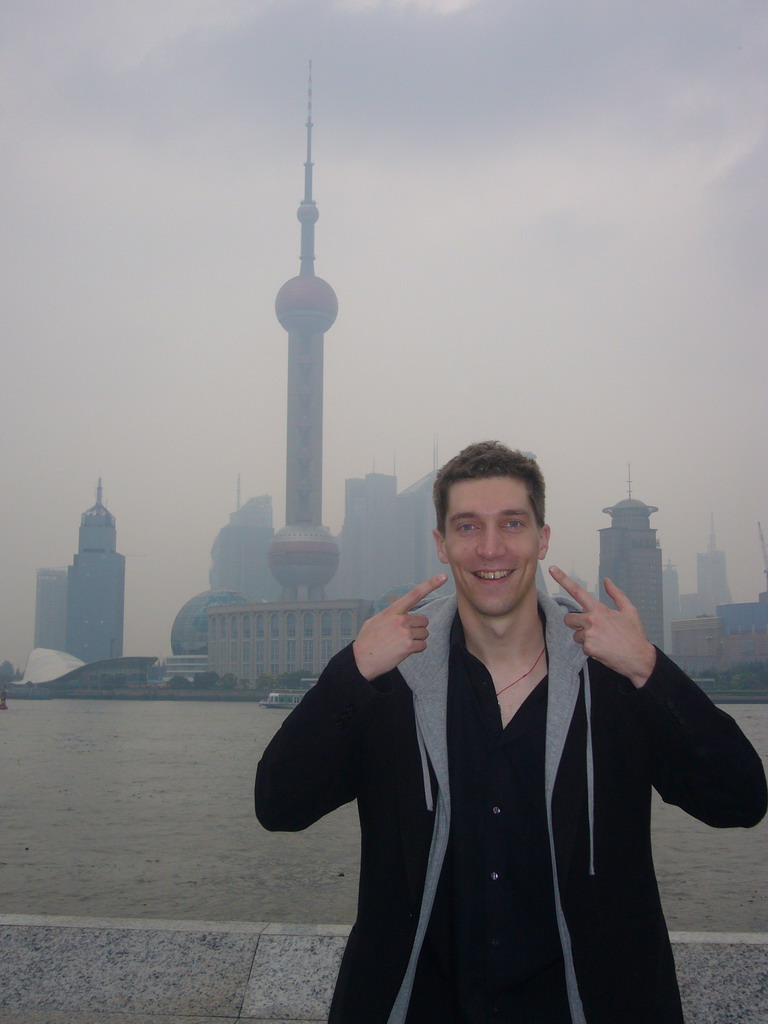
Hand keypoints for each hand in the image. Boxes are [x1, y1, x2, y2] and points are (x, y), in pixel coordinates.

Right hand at [352, 574, 447, 680]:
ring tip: (402, 643)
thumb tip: (397, 612)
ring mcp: (405, 633)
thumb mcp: (374, 620)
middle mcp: (401, 620)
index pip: (414, 594)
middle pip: (424, 620)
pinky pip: (423, 645)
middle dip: (418, 627)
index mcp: (392, 611)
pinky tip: (404, 650)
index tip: (443, 576)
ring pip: (424, 633)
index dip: (430, 584)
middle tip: (404, 635)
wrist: (362, 659)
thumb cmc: (367, 640)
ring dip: (417, 639)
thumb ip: (389, 614)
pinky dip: (417, 648)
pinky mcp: (408, 646)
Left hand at [548, 566, 656, 687]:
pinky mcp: (588, 649)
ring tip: (602, 640)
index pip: (577, 591)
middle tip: (591, 628)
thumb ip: (616, 594)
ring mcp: (588, 635)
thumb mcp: (629, 611)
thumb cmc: (634, 635)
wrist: (638, 658)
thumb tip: (607, 581)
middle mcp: (591, 621)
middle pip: (568, 618)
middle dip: (576, 623)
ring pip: (575, 634)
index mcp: (599, 610)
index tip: (552, 569)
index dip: (563, 579)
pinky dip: (591, 648)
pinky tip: (603, 648)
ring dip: (585, 637)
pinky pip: (582, 646)